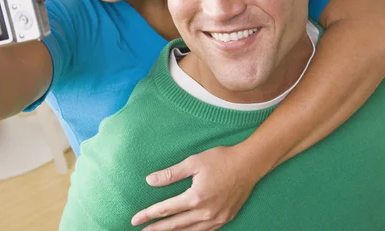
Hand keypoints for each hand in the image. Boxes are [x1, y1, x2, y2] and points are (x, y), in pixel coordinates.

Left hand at [131, 145, 262, 230]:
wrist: (249, 164)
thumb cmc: (221, 159)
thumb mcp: (193, 162)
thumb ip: (171, 174)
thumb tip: (150, 181)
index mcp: (195, 198)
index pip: (166, 210)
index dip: (149, 215)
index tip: (135, 219)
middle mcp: (205, 212)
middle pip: (175, 225)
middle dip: (156, 229)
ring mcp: (217, 218)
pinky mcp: (225, 218)